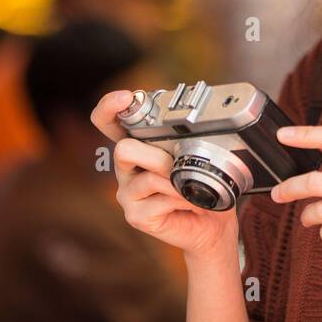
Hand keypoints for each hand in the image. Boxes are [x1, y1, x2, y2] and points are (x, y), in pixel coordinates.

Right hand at [90, 89, 237, 261]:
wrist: (212, 224)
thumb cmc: (204, 184)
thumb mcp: (196, 155)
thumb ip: (186, 139)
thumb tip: (190, 128)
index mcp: (137, 146)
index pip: (108, 121)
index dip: (109, 106)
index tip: (125, 97)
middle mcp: (126, 168)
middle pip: (124, 149)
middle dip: (158, 156)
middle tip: (178, 167)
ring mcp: (127, 192)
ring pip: (149, 177)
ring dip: (178, 183)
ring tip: (190, 190)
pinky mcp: (135, 215)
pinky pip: (160, 199)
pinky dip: (182, 200)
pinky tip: (188, 205)